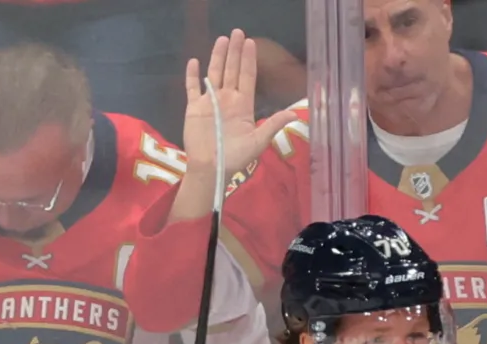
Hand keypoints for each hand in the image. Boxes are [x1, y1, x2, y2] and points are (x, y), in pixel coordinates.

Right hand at [172, 32, 288, 219]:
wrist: (211, 169)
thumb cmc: (235, 158)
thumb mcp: (258, 142)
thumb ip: (273, 125)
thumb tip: (293, 114)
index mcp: (243, 105)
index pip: (248, 77)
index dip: (249, 60)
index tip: (251, 43)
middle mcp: (227, 99)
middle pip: (232, 70)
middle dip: (235, 52)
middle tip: (237, 32)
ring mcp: (210, 102)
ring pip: (214, 74)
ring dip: (217, 57)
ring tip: (222, 39)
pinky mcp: (194, 108)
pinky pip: (192, 88)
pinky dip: (192, 75)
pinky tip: (194, 61)